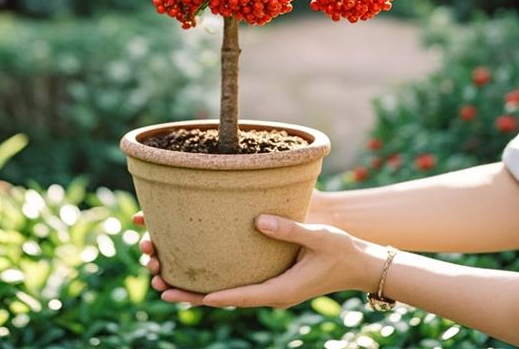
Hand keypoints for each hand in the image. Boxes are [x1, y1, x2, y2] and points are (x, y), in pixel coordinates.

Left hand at [133, 210, 382, 307]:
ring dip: (198, 287)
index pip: (241, 296)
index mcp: (281, 290)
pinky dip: (216, 278)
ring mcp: (270, 287)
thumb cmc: (340, 250)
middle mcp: (271, 293)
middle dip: (193, 294)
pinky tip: (200, 268)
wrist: (358, 263)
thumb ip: (289, 229)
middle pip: (226, 298)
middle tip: (160, 288)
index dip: (214, 295)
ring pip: (228, 291)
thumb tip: (258, 221)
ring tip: (165, 279)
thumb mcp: (317, 237)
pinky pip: (239, 282)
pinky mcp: (271, 278)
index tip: (188, 293)